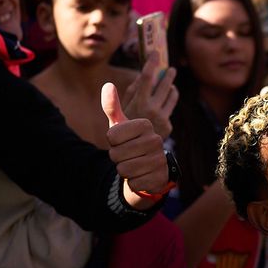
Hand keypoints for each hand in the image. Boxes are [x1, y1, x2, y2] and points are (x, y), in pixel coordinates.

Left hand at [102, 82, 168, 208]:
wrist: (148, 166)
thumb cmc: (130, 142)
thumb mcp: (119, 125)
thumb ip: (112, 106)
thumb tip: (108, 85)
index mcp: (145, 124)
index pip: (111, 136)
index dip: (112, 142)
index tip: (121, 140)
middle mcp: (155, 140)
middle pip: (116, 154)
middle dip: (117, 157)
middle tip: (127, 154)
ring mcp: (159, 159)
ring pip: (124, 170)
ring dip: (124, 169)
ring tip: (133, 164)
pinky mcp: (160, 177)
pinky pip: (133, 183)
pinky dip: (133, 181)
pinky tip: (141, 175)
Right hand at [122, 52, 178, 138]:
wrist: (132, 151)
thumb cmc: (124, 125)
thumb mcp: (122, 108)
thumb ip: (131, 91)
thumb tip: (141, 74)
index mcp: (138, 102)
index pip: (146, 77)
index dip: (151, 63)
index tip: (155, 54)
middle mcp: (152, 109)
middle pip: (165, 85)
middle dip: (169, 75)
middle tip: (171, 69)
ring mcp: (162, 118)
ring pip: (172, 96)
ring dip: (172, 88)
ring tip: (170, 86)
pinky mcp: (169, 126)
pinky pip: (170, 110)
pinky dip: (166, 106)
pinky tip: (161, 109)